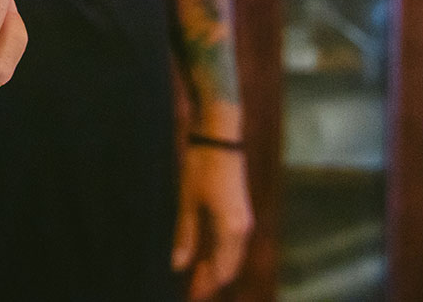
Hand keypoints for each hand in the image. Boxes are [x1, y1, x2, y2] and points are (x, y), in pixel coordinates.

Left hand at [172, 143, 252, 299]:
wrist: (220, 136)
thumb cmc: (202, 166)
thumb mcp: (187, 201)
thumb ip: (184, 235)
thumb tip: (178, 266)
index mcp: (231, 229)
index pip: (221, 270)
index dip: (206, 286)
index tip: (191, 297)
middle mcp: (243, 228)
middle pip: (230, 266)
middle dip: (211, 281)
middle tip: (192, 291)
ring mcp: (244, 218)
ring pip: (233, 255)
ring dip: (216, 268)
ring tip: (196, 276)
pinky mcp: (240, 210)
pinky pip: (234, 242)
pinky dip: (221, 254)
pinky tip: (205, 254)